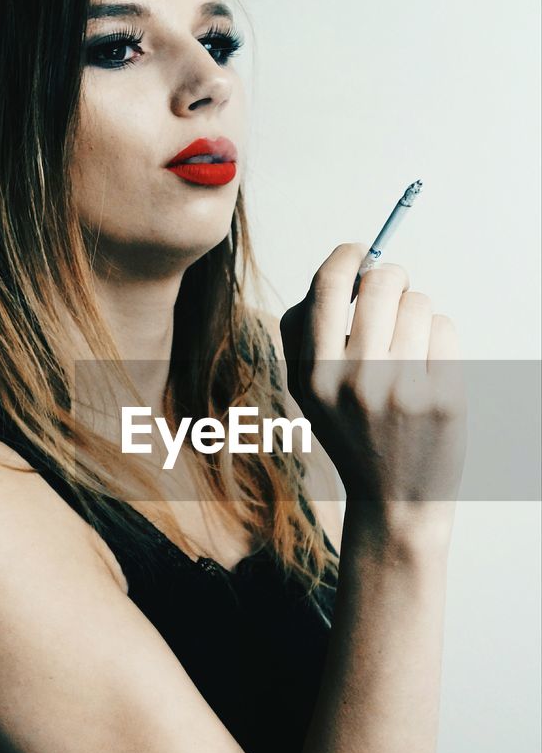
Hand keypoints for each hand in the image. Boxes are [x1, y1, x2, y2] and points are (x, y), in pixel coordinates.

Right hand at [279, 244, 466, 538]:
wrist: (394, 501)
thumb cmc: (353, 435)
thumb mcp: (309, 394)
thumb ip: (308, 335)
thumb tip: (341, 271)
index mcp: (314, 375)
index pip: (326, 286)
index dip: (347, 256)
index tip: (360, 251)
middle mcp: (355, 380)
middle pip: (382, 282)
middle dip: (392, 277)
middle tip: (395, 292)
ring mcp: (402, 389)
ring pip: (419, 303)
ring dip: (417, 314)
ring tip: (410, 350)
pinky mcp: (443, 397)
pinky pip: (445, 330)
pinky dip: (439, 341)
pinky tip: (429, 372)